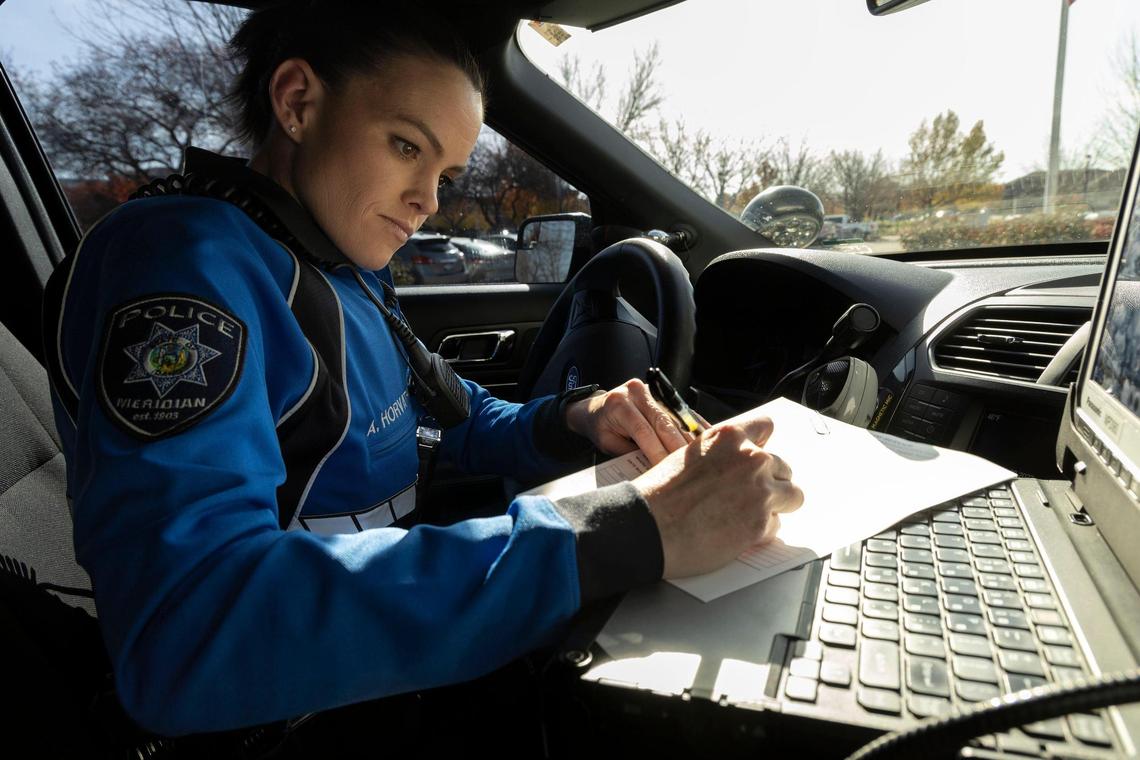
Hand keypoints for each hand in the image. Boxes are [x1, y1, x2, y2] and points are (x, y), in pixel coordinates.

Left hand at [564, 378, 695, 464]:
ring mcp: (652, 391)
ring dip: (690, 437)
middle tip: (690, 468)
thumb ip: (629, 453)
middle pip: (664, 422)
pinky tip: (705, 438)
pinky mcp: (662, 394)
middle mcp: (637, 392)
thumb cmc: (600, 427)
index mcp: (619, 404)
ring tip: (702, 456)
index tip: (667, 471)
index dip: (658, 452)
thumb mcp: (607, 443)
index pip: (644, 431)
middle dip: (677, 447)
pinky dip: (693, 425)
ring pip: (676, 417)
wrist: (595, 408)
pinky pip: (681, 411)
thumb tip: (653, 468)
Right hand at [631, 414, 803, 578]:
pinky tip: (735, 533)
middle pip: (784, 466)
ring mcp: (760, 492)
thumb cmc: (659, 494)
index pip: (766, 427)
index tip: (754, 458)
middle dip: (769, 481)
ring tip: (750, 514)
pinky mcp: (760, 525)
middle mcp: (751, 459)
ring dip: (775, 505)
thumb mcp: (688, 456)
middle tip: (745, 496)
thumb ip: (720, 455)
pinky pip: (775, 526)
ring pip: (792, 495)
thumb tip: (734, 465)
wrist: (646, 525)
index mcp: (730, 437)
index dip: (760, 445)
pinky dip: (760, 531)